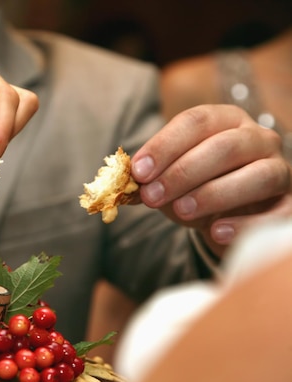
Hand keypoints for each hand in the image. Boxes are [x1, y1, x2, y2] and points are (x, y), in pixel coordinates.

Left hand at [130, 104, 291, 255]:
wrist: (227, 216)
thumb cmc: (194, 188)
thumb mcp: (170, 179)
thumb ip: (154, 177)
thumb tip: (134, 182)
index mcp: (224, 120)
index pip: (196, 121)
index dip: (165, 146)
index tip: (139, 171)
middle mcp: (257, 138)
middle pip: (224, 146)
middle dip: (182, 172)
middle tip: (152, 196)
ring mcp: (278, 169)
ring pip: (257, 175)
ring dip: (213, 193)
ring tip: (181, 211)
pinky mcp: (289, 204)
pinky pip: (277, 212)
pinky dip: (246, 224)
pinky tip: (217, 231)